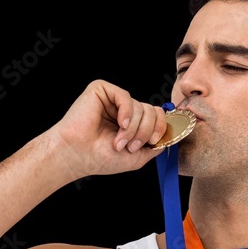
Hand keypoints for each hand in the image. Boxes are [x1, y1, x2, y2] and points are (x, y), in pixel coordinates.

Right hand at [44, 80, 168, 180]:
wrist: (77, 155)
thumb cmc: (100, 158)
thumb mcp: (137, 158)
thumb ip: (155, 147)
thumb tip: (170, 136)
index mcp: (132, 123)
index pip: (156, 116)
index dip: (160, 128)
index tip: (153, 142)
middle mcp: (124, 109)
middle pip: (152, 110)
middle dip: (145, 131)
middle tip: (131, 146)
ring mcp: (113, 99)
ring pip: (140, 106)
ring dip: (133, 128)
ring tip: (118, 142)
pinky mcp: (101, 90)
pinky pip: (125, 96)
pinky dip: (126, 113)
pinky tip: (119, 124)